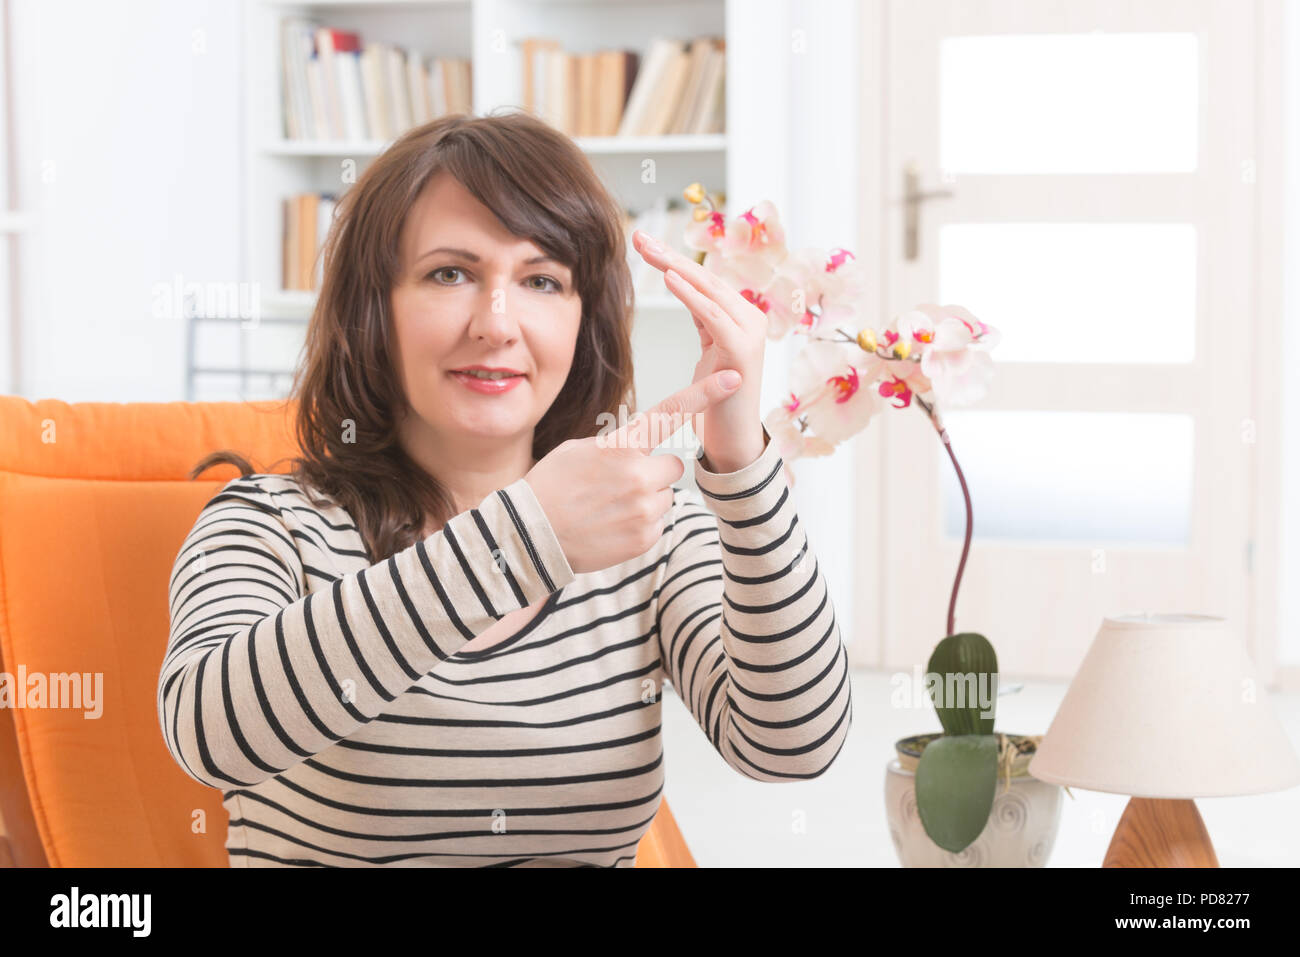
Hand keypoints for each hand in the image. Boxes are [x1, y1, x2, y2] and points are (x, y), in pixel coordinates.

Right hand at [525, 370, 743, 573]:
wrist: (530, 537)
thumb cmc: (551, 487)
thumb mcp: (579, 450)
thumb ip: (619, 446)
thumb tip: (642, 450)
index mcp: (621, 446)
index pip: (669, 413)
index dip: (704, 394)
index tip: (733, 378)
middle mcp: (638, 475)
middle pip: (674, 466)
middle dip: (655, 472)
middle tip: (620, 484)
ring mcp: (644, 509)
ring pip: (666, 495)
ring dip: (647, 499)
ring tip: (610, 508)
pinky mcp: (646, 537)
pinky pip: (658, 522)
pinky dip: (640, 524)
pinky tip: (612, 526)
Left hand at [632, 229, 766, 471]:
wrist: (732, 442)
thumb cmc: (715, 404)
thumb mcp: (708, 353)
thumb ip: (704, 322)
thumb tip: (687, 290)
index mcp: (740, 317)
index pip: (703, 280)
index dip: (674, 259)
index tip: (643, 243)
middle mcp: (750, 318)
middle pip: (705, 278)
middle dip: (670, 255)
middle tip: (639, 236)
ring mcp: (751, 331)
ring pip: (708, 289)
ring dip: (676, 267)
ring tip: (649, 250)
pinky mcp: (743, 348)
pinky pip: (712, 313)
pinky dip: (690, 294)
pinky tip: (669, 278)